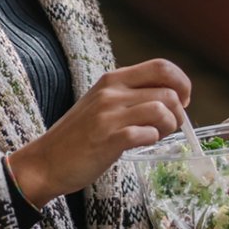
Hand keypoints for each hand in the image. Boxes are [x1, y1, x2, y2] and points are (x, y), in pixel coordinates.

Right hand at [6, 59, 191, 207]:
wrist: (45, 162)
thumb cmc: (78, 137)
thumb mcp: (102, 104)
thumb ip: (131, 96)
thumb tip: (171, 98)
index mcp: (112, 79)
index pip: (161, 66)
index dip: (182, 83)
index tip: (183, 101)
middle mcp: (111, 92)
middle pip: (168, 91)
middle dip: (179, 112)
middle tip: (169, 127)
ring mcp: (109, 114)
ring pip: (161, 110)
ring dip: (168, 127)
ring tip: (155, 136)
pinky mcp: (108, 138)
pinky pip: (146, 134)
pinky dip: (151, 140)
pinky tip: (141, 145)